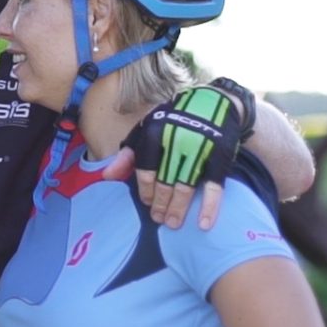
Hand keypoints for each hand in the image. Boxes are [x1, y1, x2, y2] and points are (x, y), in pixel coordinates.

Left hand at [117, 84, 249, 230]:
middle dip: (160, 204)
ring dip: (178, 209)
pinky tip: (202, 223)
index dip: (145, 190)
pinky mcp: (220, 156)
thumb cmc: (173, 120)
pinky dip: (209, 207)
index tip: (146, 203)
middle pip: (164, 181)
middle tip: (158, 219)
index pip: (145, 169)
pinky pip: (214, 187)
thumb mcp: (147, 129)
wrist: (214, 102)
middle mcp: (175, 139)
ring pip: (185, 186)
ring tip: (173, 223)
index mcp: (155, 131)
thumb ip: (128, 153)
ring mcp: (199, 148)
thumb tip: (106, 177)